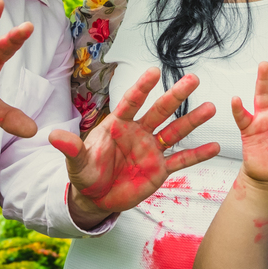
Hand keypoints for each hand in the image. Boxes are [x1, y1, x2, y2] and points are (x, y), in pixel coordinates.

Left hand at [49, 67, 220, 213]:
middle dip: (176, 95)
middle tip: (193, 78)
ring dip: (193, 120)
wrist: (95, 197)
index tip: (154, 71)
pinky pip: (181, 160)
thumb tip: (52, 136)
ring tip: (212, 107)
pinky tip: (215, 146)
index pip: (132, 102)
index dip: (142, 88)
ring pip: (175, 131)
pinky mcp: (160, 170)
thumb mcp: (76, 163)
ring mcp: (151, 150)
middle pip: (160, 110)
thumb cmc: (86, 173)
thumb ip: (70, 149)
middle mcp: (139, 132)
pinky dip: (197, 154)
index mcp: (118, 125)